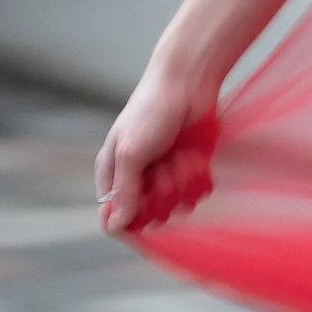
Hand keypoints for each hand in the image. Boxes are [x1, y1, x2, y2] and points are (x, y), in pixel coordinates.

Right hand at [94, 56, 216, 235]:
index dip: (129, 224)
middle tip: (163, 169)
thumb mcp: (131, 152)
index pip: (113, 217)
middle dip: (160, 195)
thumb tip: (114, 226)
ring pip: (175, 207)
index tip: (146, 216)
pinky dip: (198, 177)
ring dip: (180, 182)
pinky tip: (194, 156)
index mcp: (113, 174)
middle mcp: (138, 180)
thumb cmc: (151, 112)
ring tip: (179, 155)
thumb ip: (125, 191)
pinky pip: (196, 194)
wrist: (188, 85)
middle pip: (149, 216)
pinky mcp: (189, 172)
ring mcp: (165, 177)